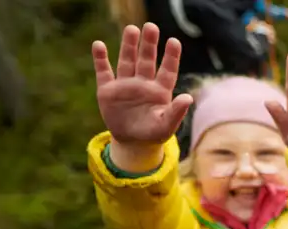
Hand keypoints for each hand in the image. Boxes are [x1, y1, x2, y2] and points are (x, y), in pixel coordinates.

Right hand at [92, 23, 192, 169]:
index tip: (174, 41)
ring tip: (131, 29)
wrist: (133, 142)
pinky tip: (99, 45)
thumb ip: (176, 112)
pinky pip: (103, 71)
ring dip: (129, 46)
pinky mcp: (108, 91)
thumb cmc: (153, 134)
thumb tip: (188, 98)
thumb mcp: (166, 126)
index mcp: (160, 91)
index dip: (171, 56)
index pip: (167, 70)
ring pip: (127, 61)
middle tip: (151, 27)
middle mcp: (144, 84)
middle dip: (148, 44)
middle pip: (147, 60)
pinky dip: (100, 59)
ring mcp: (125, 85)